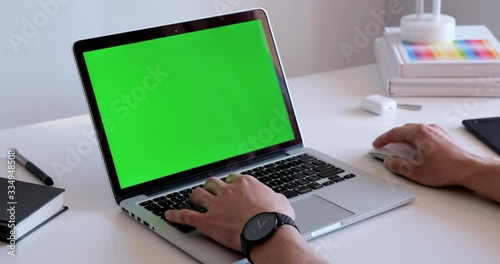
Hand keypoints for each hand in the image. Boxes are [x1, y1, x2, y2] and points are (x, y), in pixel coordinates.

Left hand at [165, 174, 294, 250]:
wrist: (268, 232)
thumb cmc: (276, 218)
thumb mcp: (281, 201)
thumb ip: (274, 197)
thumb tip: (276, 199)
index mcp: (244, 183)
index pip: (232, 179)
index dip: (230, 185)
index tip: (231, 189)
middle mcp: (228, 191)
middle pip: (213, 183)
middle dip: (211, 187)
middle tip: (210, 193)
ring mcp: (216, 205)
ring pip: (198, 195)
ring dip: (195, 197)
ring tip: (193, 200)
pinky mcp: (208, 221)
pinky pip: (187, 216)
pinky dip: (176, 215)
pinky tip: (169, 215)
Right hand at [372, 123, 479, 186]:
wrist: (468, 169)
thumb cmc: (446, 168)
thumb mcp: (415, 171)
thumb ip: (397, 165)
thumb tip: (389, 161)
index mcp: (418, 133)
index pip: (394, 133)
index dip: (383, 139)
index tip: (377, 144)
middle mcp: (427, 128)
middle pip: (404, 130)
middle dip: (392, 139)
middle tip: (385, 147)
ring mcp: (436, 131)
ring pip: (414, 132)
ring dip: (404, 140)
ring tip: (399, 150)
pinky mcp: (442, 137)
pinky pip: (423, 135)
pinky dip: (414, 141)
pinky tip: (415, 150)